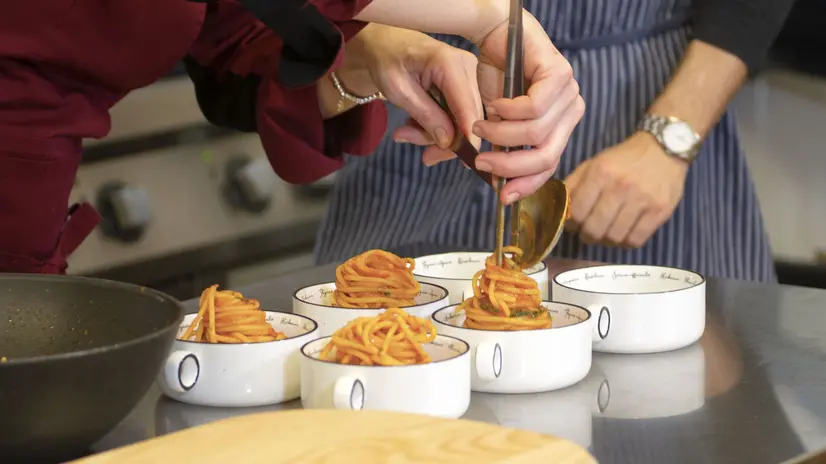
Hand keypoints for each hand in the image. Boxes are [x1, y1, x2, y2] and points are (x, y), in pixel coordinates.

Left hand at [336, 24, 483, 154]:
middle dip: (446, 141)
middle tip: (424, 157)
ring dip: (437, 135)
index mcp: (450, 63)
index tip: (467, 163)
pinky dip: (438, 126)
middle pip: (469, 117)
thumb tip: (447, 141)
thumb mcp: (399, 90)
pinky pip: (458, 115)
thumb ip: (424, 114)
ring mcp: (468, 76)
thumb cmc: (387, 61)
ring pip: (464, 120)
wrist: (385, 44)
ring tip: (406, 135)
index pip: (467, 107)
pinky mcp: (465, 85)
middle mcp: (467, 67)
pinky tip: (416, 126)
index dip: (468, 137)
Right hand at [432, 10, 583, 203]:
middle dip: (510, 165)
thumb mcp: (492, 123)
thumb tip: (487, 179)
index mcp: (559, 128)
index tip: (501, 195)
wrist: (495, 38)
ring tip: (480, 124)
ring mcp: (569, 93)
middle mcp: (570, 112)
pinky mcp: (560, 75)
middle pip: (546, 156)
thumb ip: (494, 149)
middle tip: (482, 160)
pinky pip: (535, 107)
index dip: (526, 184)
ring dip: (501, 135)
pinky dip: (508, 111)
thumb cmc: (495, 78)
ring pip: (537, 134)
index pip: (550, 166)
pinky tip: (495, 105)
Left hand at [564, 132, 688, 247]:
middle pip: (594, 229)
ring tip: (607, 232)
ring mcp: (642, 200)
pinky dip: (625, 243)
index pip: (576, 212)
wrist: (663, 148)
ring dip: (606, 240)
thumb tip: (559, 210)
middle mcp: (620, 187)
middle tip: (589, 232)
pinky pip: (635, 241)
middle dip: (587, 235)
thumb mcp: (592, 164)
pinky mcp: (660, 211)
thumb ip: (573, 186)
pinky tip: (624, 234)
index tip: (574, 224)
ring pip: (614, 238)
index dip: (571, 224)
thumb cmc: (623, 159)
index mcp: (600, 173)